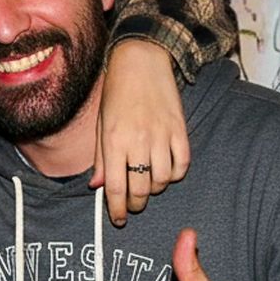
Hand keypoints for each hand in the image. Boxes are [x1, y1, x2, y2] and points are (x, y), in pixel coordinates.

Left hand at [91, 40, 189, 226]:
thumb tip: (97, 186)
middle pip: (141, 189)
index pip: (116, 187)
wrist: (141, 61)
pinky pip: (182, 164)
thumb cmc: (116, 93)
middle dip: (136, 204)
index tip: (118, 219)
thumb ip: (100, 158)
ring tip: (148, 186)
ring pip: (162, 180)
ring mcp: (162, 136)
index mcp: (114, 141)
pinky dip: (175, 175)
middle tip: (133, 205)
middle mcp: (138, 141)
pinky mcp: (180, 130)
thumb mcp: (101, 124)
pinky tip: (166, 173)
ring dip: (155, 190)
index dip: (116, 209)